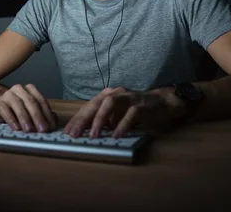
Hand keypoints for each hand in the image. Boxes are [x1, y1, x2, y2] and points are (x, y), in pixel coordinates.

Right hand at [0, 84, 56, 132]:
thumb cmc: (17, 109)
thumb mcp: (31, 110)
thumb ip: (43, 114)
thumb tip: (54, 121)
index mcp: (30, 89)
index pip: (41, 101)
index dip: (47, 114)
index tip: (51, 128)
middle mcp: (19, 89)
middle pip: (31, 102)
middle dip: (38, 117)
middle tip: (42, 130)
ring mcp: (8, 95)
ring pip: (18, 105)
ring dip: (25, 119)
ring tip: (29, 130)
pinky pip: (6, 111)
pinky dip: (11, 120)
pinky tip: (16, 128)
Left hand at [64, 87, 184, 137]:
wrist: (162, 103)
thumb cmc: (136, 109)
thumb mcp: (117, 114)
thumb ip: (105, 120)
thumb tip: (86, 132)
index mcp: (107, 95)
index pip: (88, 106)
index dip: (77, 118)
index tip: (67, 131)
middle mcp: (116, 94)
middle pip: (96, 104)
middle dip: (83, 119)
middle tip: (75, 134)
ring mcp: (129, 98)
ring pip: (110, 104)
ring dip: (100, 119)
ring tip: (93, 135)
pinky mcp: (141, 105)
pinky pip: (130, 114)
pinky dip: (122, 125)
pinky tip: (116, 136)